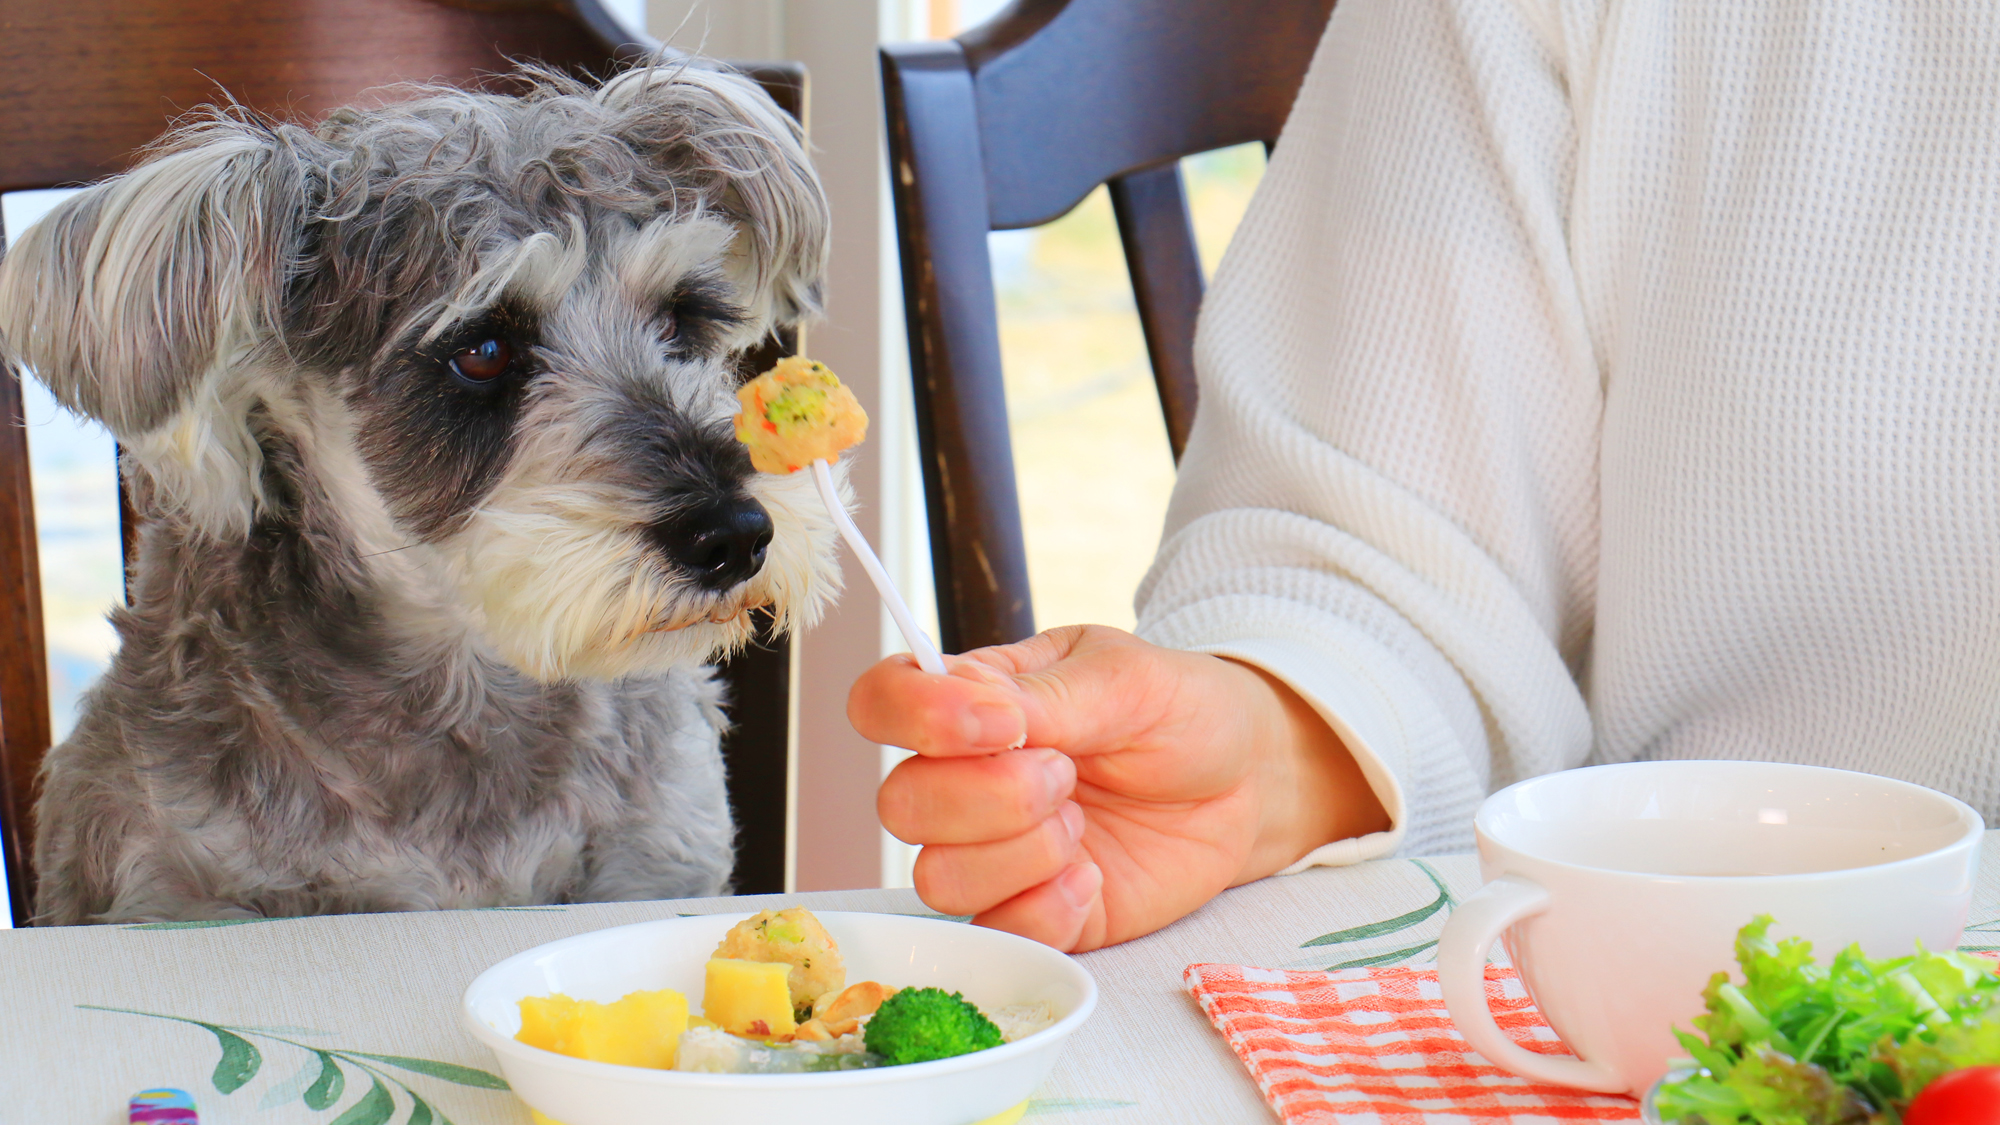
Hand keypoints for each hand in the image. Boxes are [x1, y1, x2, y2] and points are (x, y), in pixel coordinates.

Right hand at [850, 625, 1389, 950]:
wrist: (1246, 783)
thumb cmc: (1179, 712)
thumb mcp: (1126, 678)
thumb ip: (1046, 697)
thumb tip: (974, 708)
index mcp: (971, 700)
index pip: (881, 700)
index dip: (914, 716)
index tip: (998, 724)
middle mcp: (964, 778)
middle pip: (901, 805)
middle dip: (986, 796)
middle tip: (1065, 773)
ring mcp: (993, 853)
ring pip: (937, 878)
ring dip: (1021, 852)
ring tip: (1083, 821)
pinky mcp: (1032, 914)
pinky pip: (1000, 931)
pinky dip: (1049, 906)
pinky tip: (1094, 875)